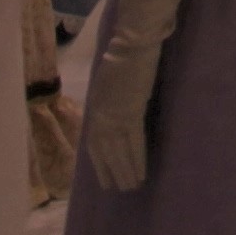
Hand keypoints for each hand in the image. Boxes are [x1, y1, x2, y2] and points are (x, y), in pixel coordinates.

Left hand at [81, 29, 163, 193]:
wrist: (131, 45)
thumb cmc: (121, 57)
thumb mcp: (107, 84)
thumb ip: (108, 102)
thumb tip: (114, 117)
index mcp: (95, 108)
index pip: (94, 143)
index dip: (99, 163)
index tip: (104, 179)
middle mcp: (101, 117)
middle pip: (106, 151)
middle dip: (113, 171)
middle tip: (120, 189)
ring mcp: (115, 116)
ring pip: (119, 151)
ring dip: (125, 171)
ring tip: (131, 186)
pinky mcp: (131, 114)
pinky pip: (135, 142)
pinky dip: (137, 159)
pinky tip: (141, 172)